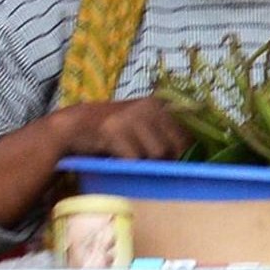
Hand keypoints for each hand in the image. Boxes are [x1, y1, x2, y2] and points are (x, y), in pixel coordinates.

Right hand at [60, 98, 192, 160]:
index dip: (183, 154)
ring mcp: (131, 117)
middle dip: (164, 161)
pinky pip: (134, 159)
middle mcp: (149, 106)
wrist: (75, 126)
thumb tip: (194, 156)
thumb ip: (166, 135)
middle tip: (144, 161)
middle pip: (174, 147)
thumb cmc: (115, 132)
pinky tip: (116, 157)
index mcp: (160, 104)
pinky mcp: (114, 131)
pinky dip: (127, 165)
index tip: (172, 163)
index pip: (188, 135)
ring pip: (156, 154)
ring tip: (128, 156)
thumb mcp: (144, 124)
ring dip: (144, 163)